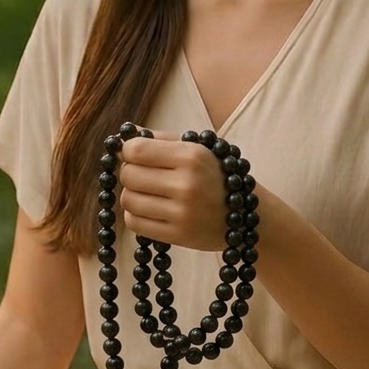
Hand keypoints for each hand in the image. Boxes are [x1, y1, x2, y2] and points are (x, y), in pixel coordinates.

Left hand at [119, 131, 226, 250]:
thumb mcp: (195, 148)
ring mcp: (182, 212)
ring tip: (149, 193)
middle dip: (130, 173)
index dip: (128, 151)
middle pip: (128, 175)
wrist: (245, 215)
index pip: (136, 150)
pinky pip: (134, 223)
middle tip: (144, 175)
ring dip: (133, 195)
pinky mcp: (177, 235)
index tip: (135, 155)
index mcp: (191, 155)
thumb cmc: (215, 176)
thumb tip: (123, 133)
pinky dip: (136, 215)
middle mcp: (186, 183)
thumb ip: (159, 139)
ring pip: (128, 199)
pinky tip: (151, 209)